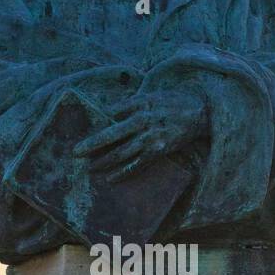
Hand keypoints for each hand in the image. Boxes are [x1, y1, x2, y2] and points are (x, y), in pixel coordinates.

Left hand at [73, 90, 206, 182]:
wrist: (199, 112)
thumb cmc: (171, 102)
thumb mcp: (150, 95)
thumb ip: (129, 104)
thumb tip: (109, 113)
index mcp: (139, 105)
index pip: (112, 116)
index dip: (97, 126)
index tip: (83, 134)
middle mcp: (143, 122)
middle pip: (112, 136)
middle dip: (92, 145)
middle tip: (75, 153)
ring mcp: (151, 138)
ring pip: (122, 153)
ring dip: (104, 162)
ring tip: (90, 168)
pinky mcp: (158, 151)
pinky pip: (137, 164)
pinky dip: (123, 172)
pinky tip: (110, 178)